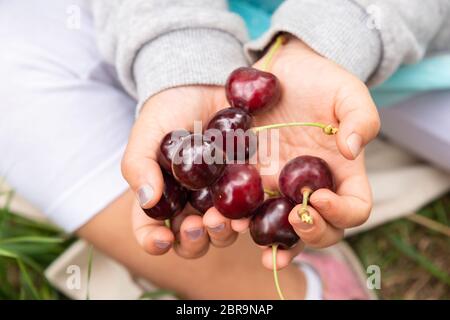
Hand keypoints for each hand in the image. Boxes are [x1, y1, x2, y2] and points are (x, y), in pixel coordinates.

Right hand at [123, 87, 238, 257]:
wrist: (203, 86)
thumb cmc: (169, 110)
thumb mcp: (147, 133)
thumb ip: (139, 164)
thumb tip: (147, 200)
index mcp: (161, 196)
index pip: (149, 230)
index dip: (153, 241)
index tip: (162, 239)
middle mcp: (189, 203)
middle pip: (189, 240)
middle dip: (192, 241)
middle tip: (196, 227)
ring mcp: (217, 197)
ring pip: (219, 232)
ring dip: (219, 233)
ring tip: (221, 219)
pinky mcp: (243, 186)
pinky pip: (246, 211)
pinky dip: (245, 218)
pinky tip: (245, 214)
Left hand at [233, 37, 379, 268]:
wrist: (282, 70)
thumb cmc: (320, 81)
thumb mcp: (347, 92)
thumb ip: (362, 117)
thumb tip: (353, 149)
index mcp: (342, 173)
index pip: (355, 208)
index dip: (342, 212)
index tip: (319, 197)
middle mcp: (312, 188)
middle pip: (321, 229)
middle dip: (309, 233)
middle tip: (294, 219)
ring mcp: (281, 186)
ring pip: (282, 228)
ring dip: (270, 238)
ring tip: (251, 231)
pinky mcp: (252, 178)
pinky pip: (248, 206)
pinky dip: (240, 219)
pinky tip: (228, 219)